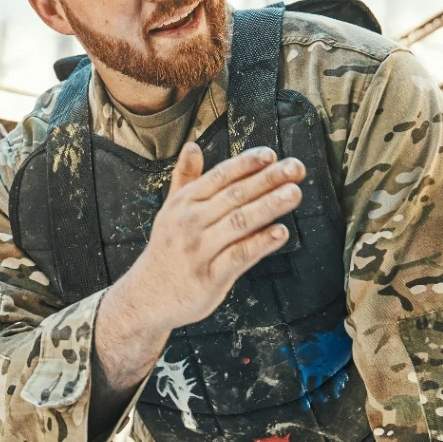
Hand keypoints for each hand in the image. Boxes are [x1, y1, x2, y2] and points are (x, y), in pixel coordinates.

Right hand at [123, 142, 302, 332]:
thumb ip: (185, 178)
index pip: (219, 176)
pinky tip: (281, 232)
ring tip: (294, 193)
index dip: (246, 164)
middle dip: (267, 180)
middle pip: (234, 196)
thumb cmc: (167, 249)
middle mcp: (190, 222)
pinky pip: (239, 256)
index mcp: (183, 202)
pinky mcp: (210, 277)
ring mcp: (199, 250)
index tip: (270, 154)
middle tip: (295, 168)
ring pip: (239, 223)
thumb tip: (192, 145)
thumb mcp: (170, 210)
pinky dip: (260, 243)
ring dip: (269, 206)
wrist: (147, 296)